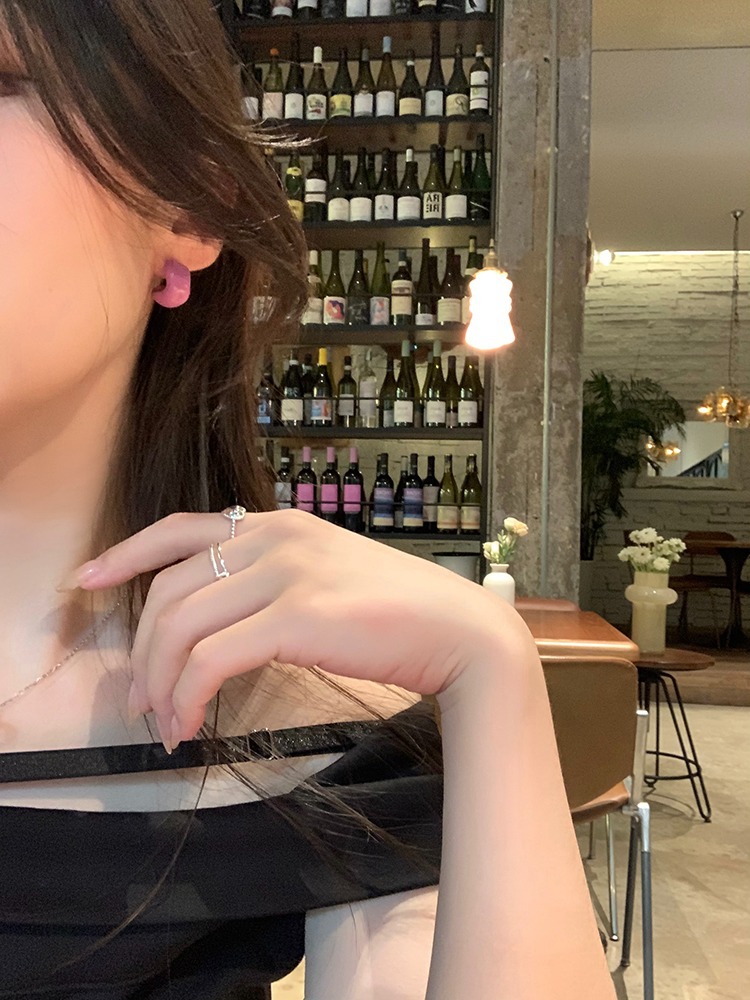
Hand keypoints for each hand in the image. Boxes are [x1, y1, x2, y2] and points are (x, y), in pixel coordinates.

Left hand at [65, 510, 519, 749]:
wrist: (460, 630)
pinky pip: (211, 659)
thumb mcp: (325, 578)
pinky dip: (188, 697)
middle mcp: (274, 536)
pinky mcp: (296, 615)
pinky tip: (192, 725)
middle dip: (142, 651)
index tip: (89, 579)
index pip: (180, 528)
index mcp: (277, 523)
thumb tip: (219, 627)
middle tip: (143, 700)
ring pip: (182, 626)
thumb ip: (273, 582)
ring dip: (160, 683)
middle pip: (170, 589)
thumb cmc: (398, 613)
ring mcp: (286, 571)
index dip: (126, 554)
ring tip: (167, 724)